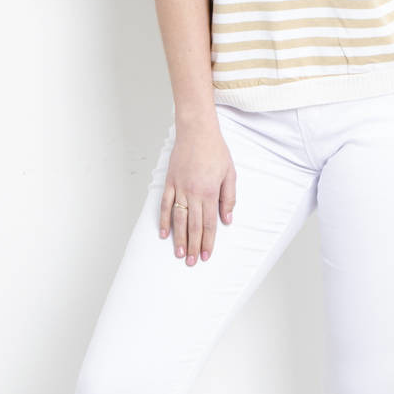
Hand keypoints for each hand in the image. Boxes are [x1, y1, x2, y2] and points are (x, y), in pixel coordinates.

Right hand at [159, 123, 235, 265]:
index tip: (206, 255)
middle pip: (193, 225)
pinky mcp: (169, 182)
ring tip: (178, 254)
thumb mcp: (230, 174)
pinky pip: (165, 205)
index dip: (207, 241)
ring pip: (178, 219)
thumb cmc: (215, 150)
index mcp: (209, 192)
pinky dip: (164, 220)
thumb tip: (227, 220)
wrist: (196, 131)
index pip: (209, 223)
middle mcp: (193, 193)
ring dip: (178, 238)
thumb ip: (228, 198)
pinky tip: (163, 233)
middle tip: (190, 262)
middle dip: (193, 246)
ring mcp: (179, 188)